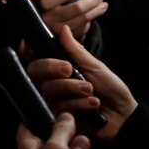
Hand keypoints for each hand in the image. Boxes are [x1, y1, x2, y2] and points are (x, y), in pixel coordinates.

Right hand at [25, 26, 136, 141]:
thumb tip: (63, 29)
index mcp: (59, 68)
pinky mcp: (58, 118)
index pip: (37, 57)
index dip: (27, 49)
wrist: (123, 115)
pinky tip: (93, 104)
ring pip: (48, 90)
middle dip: (51, 67)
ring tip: (91, 90)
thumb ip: (76, 51)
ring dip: (72, 88)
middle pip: (35, 71)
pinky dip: (79, 104)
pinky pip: (59, 107)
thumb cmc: (110, 88)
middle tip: (69, 69)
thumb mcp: (95, 66)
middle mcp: (52, 83)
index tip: (26, 44)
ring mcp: (53, 101)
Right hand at [34, 0, 105, 41]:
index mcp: (39, 1)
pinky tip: (95, 14)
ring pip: (80, 20)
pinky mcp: (60, 38)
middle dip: (91, 1)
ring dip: (95, 11)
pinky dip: (88, 21)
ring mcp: (52, 28)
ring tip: (103, 4)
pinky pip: (79, 30)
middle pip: (75, 8)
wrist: (53, 12)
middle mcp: (44, 16)